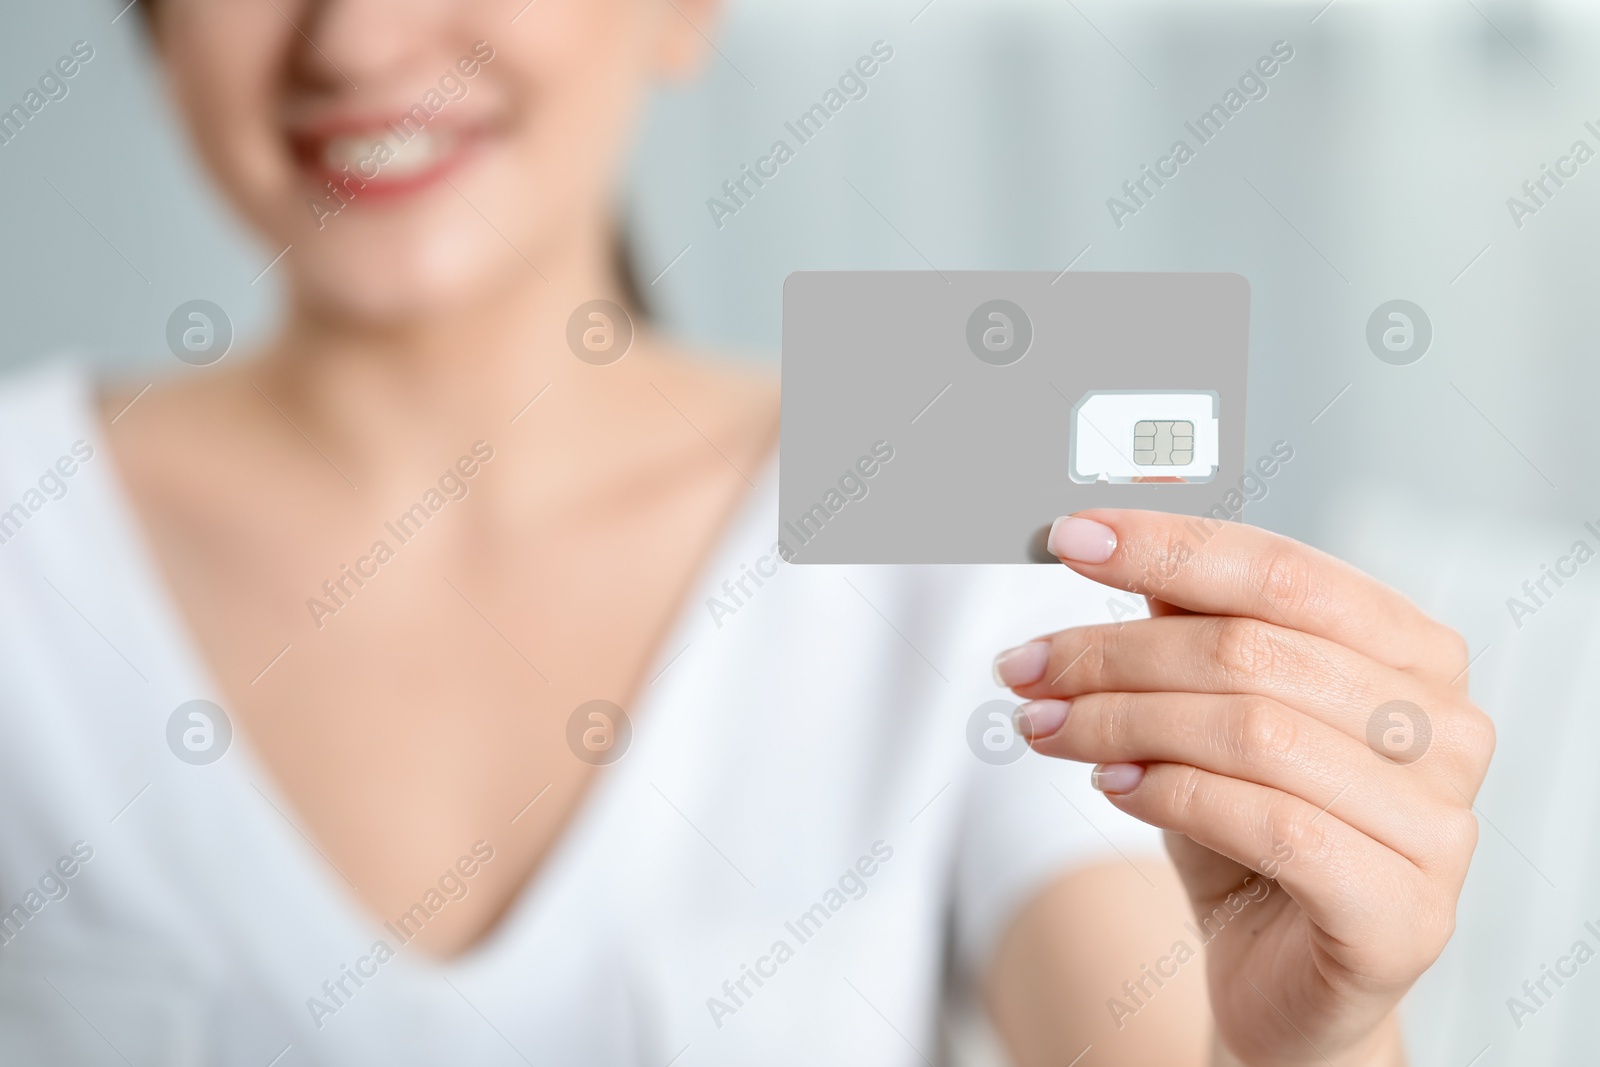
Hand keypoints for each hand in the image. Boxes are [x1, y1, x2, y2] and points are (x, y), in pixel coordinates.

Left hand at [992, 510, 1493, 1065]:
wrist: (1274, 976)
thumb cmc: (1245, 831)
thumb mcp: (1206, 709)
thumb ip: (1185, 620)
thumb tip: (1107, 535)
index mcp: (1413, 651)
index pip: (1283, 570)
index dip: (1167, 547)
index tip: (1067, 538)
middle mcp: (1447, 727)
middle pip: (1253, 650)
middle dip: (1114, 652)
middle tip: (1025, 666)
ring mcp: (1439, 823)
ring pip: (1254, 732)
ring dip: (1122, 722)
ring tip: (1047, 727)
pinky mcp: (1405, 913)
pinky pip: (1274, 826)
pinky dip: (1172, 795)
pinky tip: (1111, 786)